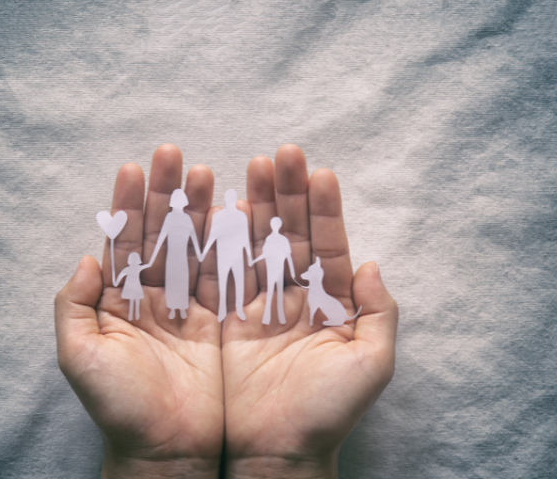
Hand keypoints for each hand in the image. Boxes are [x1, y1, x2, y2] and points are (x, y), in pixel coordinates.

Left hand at [55, 145, 222, 478]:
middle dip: (165, 194)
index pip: (123, 242)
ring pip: (193, 247)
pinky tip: (232, 213)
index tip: (133, 168)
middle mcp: (153, 296)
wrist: (169, 448)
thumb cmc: (120, 407)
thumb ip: (75, 305)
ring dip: (197, 209)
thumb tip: (87, 257)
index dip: (127, 205)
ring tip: (206, 172)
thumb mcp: (81, 356)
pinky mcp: (219, 319)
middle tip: (173, 155)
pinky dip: (228, 245)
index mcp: (118, 301)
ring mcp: (188, 305)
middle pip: (160, 234)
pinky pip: (224, 275)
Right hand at [217, 145, 398, 477]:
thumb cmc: (327, 411)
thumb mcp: (370, 364)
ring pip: (258, 244)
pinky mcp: (228, 317)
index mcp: (332, 302)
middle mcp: (296, 296)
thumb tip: (373, 264)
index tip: (319, 172)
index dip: (325, 209)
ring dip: (256, 206)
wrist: (277, 449)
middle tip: (283, 154)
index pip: (329, 244)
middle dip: (288, 194)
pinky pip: (225, 272)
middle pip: (291, 234)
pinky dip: (224, 242)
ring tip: (253, 166)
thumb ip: (379, 312)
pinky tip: (225, 210)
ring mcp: (261, 303)